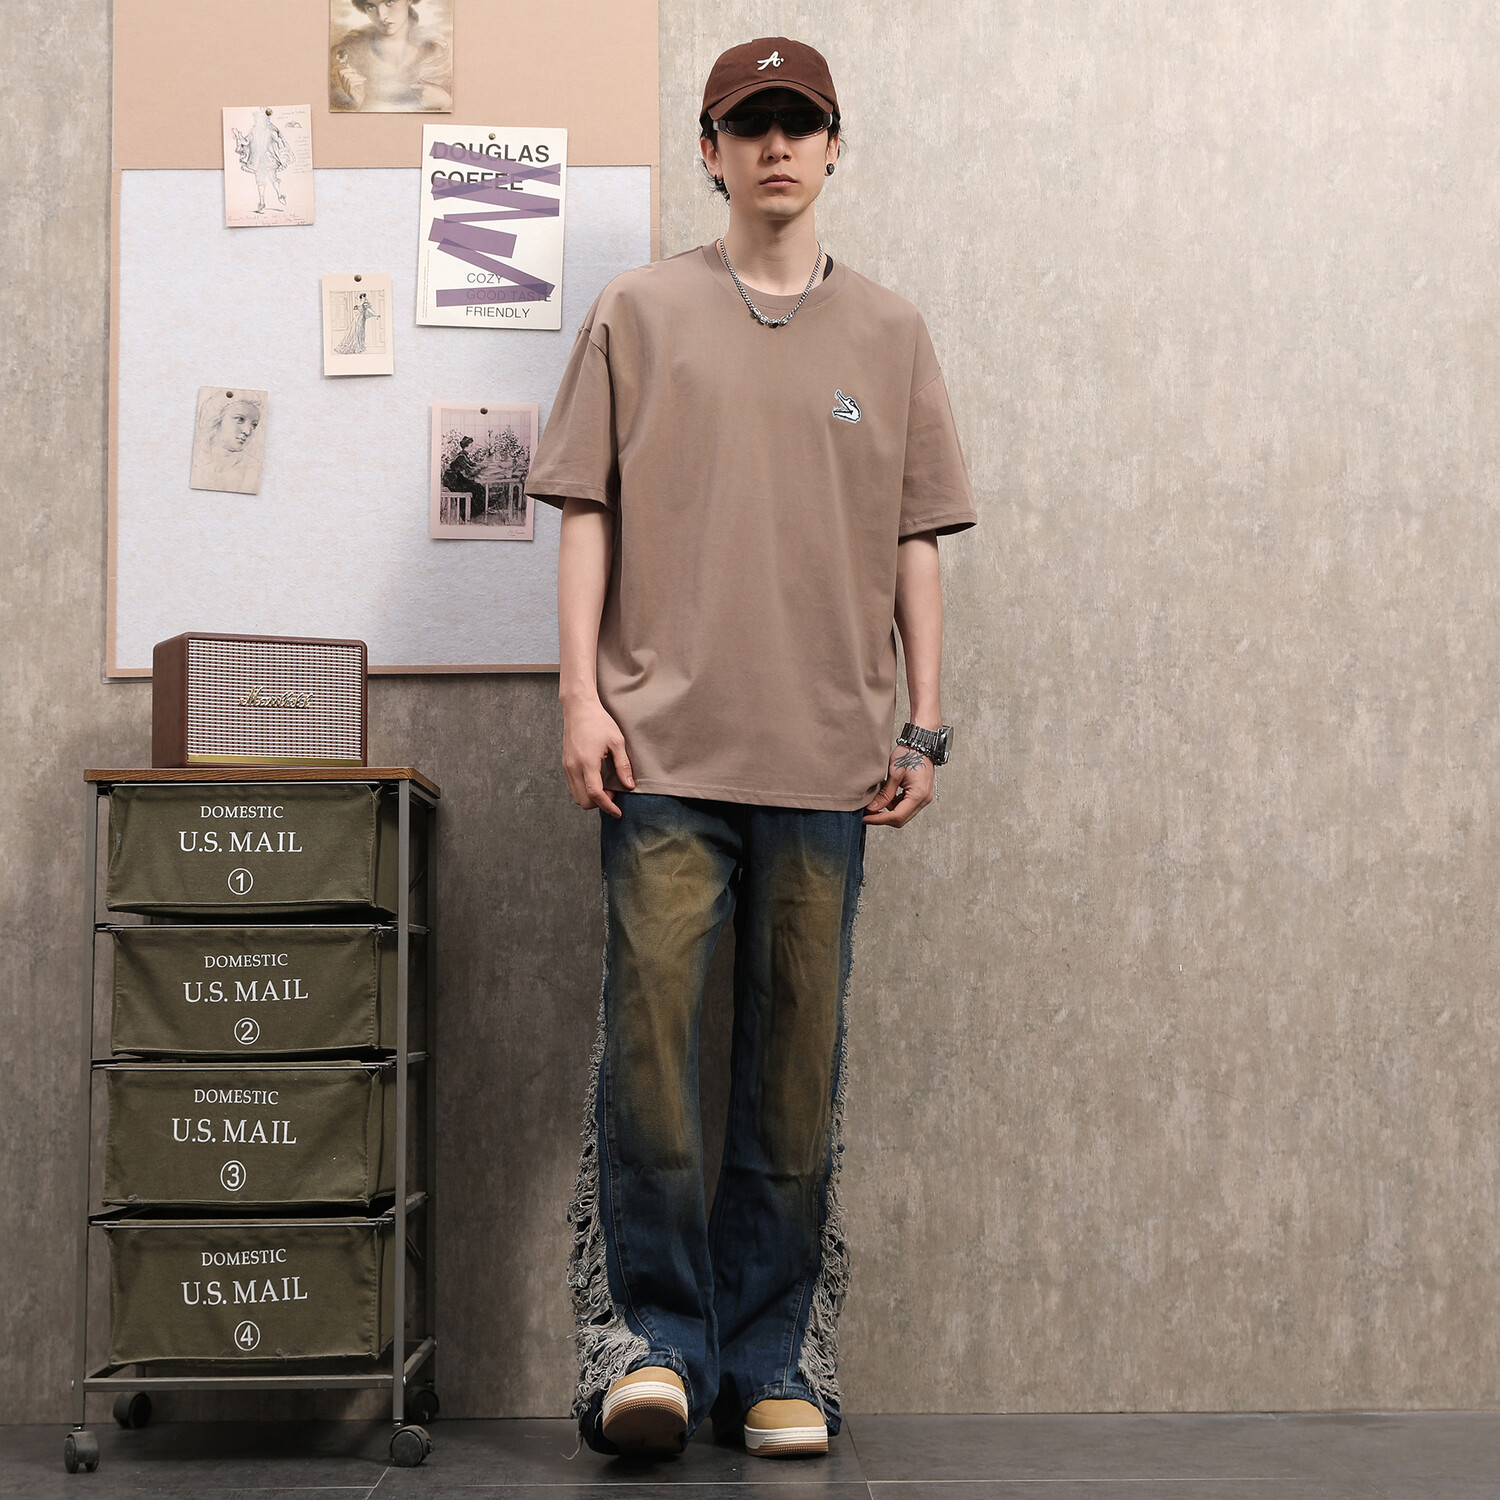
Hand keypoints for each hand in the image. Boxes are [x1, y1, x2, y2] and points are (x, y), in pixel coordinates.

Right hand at [336, 64, 366, 107]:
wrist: (361, 100)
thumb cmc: (358, 90)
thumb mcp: (356, 79)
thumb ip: (352, 73)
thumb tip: (348, 65)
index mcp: (343, 81)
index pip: (340, 72)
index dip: (347, 69)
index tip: (355, 70)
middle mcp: (343, 85)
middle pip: (344, 75)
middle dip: (352, 73)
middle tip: (359, 74)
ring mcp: (346, 89)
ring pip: (349, 79)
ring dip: (357, 77)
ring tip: (363, 79)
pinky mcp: (350, 92)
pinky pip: (352, 84)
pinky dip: (358, 82)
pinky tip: (362, 83)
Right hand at [562, 697, 634, 817]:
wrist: (579, 709)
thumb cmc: (599, 722)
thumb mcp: (617, 741)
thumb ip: (623, 765)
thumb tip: (629, 785)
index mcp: (587, 762)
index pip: (595, 794)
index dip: (608, 806)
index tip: (618, 812)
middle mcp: (573, 767)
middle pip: (583, 801)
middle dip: (600, 804)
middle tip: (614, 792)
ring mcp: (567, 766)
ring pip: (576, 796)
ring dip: (591, 798)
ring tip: (605, 786)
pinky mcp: (565, 764)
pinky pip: (573, 787)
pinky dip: (584, 791)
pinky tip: (596, 780)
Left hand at [863, 745, 934, 827]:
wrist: (920, 744)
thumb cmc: (910, 754)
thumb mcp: (894, 773)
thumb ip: (885, 794)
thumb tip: (873, 808)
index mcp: (919, 794)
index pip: (897, 816)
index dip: (879, 819)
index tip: (866, 818)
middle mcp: (923, 799)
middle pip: (901, 819)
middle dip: (883, 818)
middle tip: (867, 813)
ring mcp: (923, 798)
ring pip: (902, 814)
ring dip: (888, 812)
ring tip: (875, 802)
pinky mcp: (919, 795)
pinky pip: (905, 807)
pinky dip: (893, 805)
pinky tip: (885, 797)